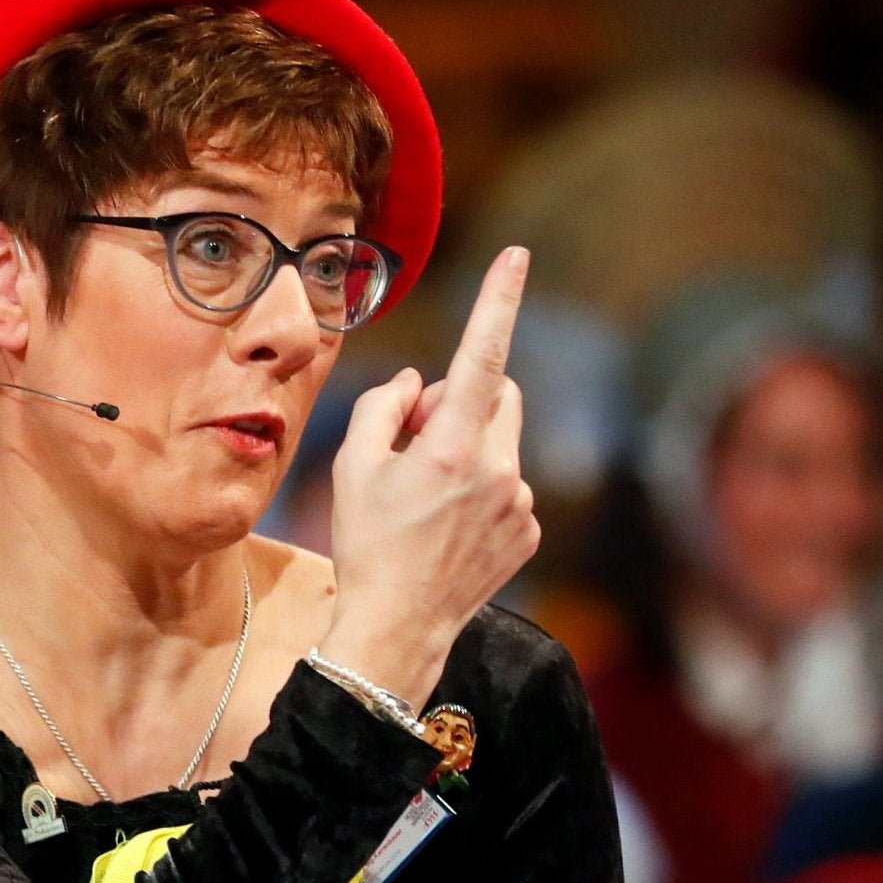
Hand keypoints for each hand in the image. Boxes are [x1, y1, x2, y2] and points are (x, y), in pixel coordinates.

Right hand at [319, 245, 539, 704]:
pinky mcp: (529, 531)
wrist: (398, 628)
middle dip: (462, 399)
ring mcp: (520, 502)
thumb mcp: (353, 469)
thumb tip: (418, 380)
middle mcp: (498, 468)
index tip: (516, 255)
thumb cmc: (366, 545)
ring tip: (427, 498)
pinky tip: (447, 528)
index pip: (481, 354)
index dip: (498, 299)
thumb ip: (383, 408)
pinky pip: (508, 484)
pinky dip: (482, 490)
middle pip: (497, 394)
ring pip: (503, 441)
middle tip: (415, 437)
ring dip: (470, 449)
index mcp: (452, 446)